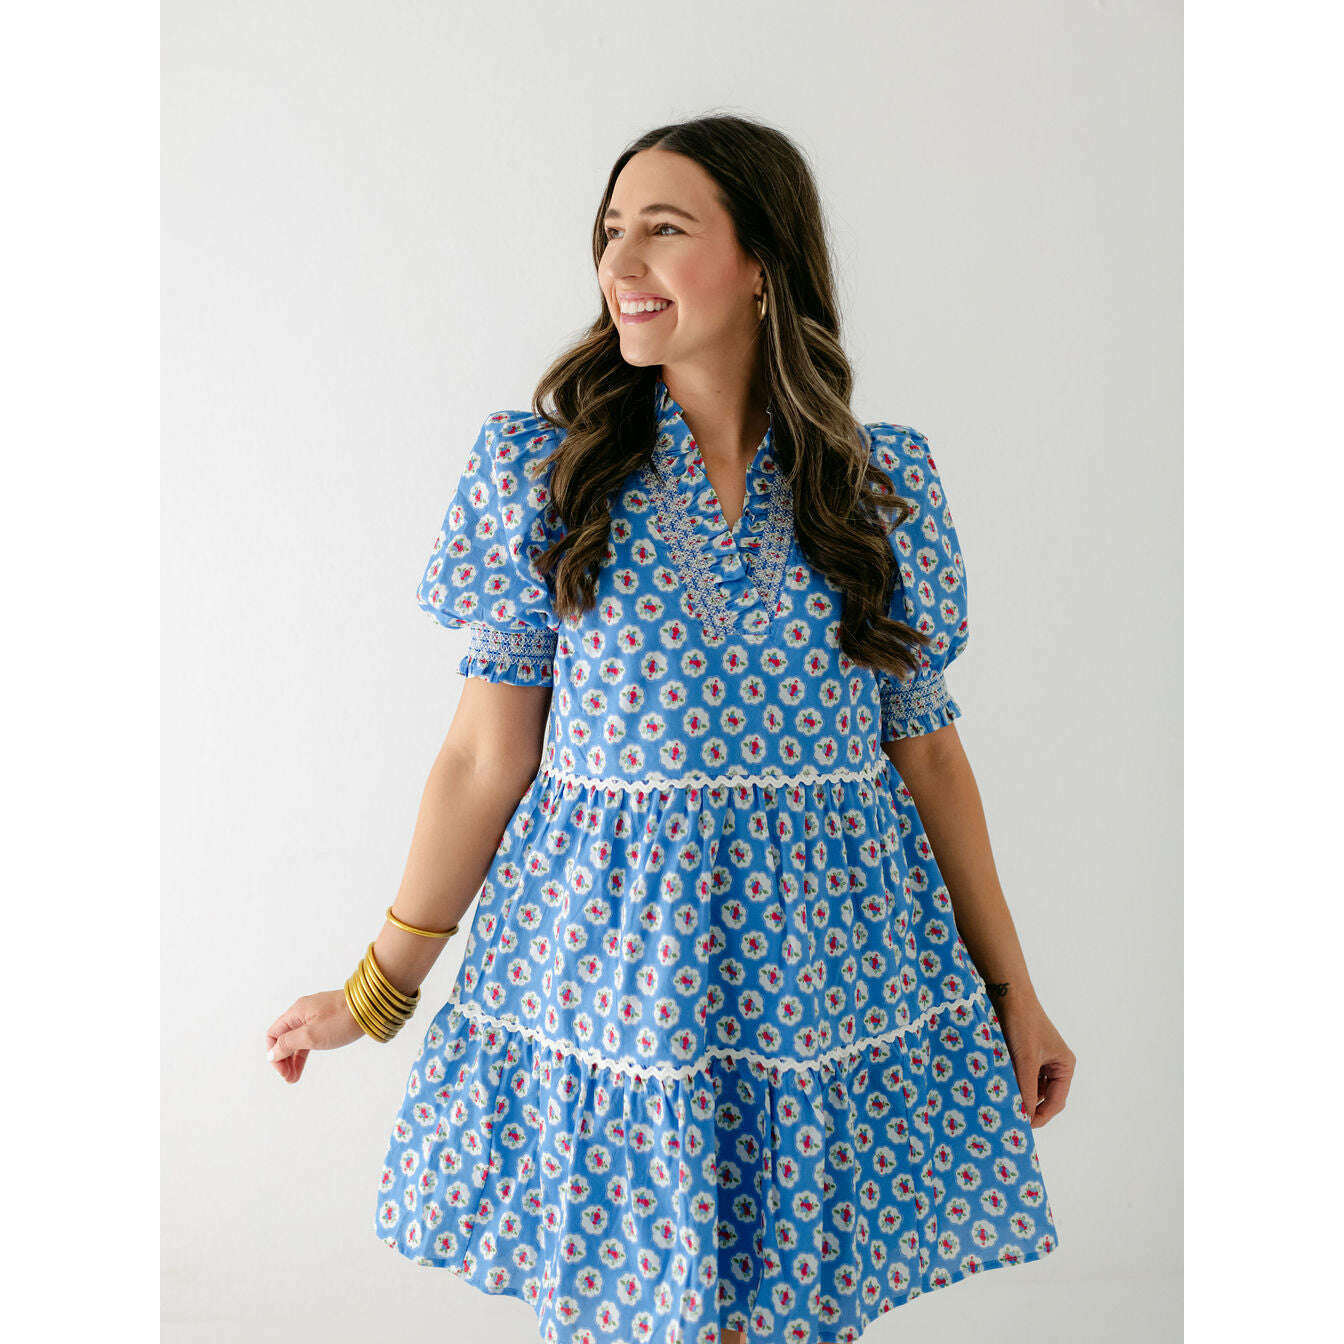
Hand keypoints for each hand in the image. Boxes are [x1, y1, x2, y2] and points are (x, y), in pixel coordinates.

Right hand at [265, 989, 365, 1083]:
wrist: (371, 1006)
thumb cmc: (341, 1019)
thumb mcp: (311, 1035)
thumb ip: (288, 1044)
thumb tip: (272, 1053)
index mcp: (296, 1012)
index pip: (273, 1035)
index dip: (274, 1054)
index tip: (283, 1071)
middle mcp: (304, 1011)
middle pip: (284, 1037)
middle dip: (284, 1059)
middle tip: (290, 1078)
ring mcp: (317, 1015)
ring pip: (298, 1039)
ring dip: (294, 1058)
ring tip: (295, 1077)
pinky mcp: (328, 1020)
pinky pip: (310, 1037)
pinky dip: (306, 1051)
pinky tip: (306, 1063)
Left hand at [991, 990, 1075, 1127]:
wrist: (1007, 993)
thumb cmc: (1022, 1024)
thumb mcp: (1025, 1061)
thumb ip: (1026, 1090)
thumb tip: (1024, 1118)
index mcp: (1065, 1066)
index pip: (1056, 1103)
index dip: (1039, 1117)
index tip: (1021, 1127)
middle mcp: (1055, 1064)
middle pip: (1044, 1097)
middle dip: (1029, 1106)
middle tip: (1010, 1119)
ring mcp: (1040, 1058)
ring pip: (1030, 1087)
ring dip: (1018, 1094)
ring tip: (1002, 1102)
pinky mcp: (1023, 1052)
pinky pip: (1020, 1075)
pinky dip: (1011, 1082)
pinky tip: (999, 1086)